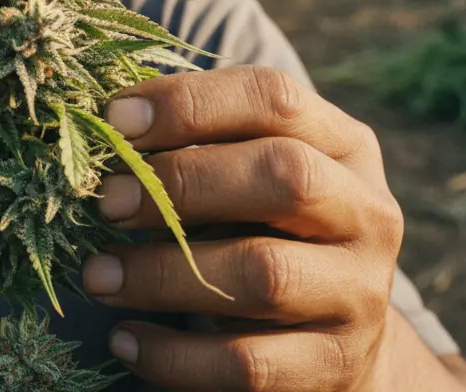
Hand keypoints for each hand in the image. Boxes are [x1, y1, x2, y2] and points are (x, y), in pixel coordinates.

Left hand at [83, 66, 404, 390]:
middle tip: (106, 201)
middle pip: (285, 175)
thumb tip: (103, 130)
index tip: (114, 121)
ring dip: (163, 273)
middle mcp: (367, 214)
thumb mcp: (252, 180)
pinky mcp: (332, 367)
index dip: (191, 102)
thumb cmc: (270, 235)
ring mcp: (358, 294)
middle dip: (182, 182)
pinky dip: (174, 355)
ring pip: (264, 275)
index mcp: (344, 146)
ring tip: (98, 275)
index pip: (275, 99)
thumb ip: (201, 149)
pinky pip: (246, 364)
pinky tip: (126, 339)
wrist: (341, 346)